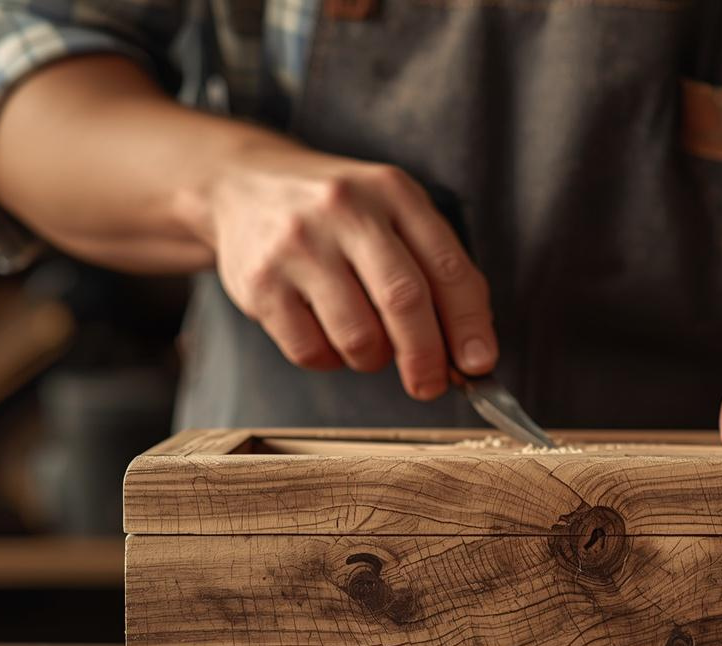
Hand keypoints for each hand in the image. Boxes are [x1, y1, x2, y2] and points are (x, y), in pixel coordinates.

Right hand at [206, 144, 496, 399]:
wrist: (242, 184)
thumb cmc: (336, 212)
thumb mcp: (391, 212)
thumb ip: (433, 268)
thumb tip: (470, 350)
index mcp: (392, 192)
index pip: (447, 266)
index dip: (469, 323)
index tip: (479, 363)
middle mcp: (345, 211)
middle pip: (404, 301)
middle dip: (427, 357)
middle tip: (431, 385)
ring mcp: (298, 245)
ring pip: (358, 337)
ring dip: (373, 359)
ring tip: (368, 343)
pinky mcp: (259, 282)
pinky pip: (310, 350)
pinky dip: (330, 359)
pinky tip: (327, 334)